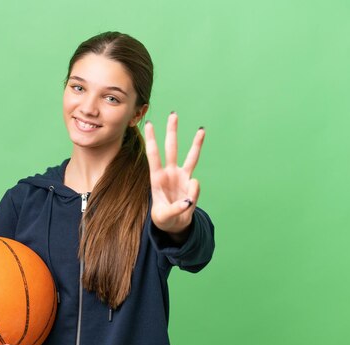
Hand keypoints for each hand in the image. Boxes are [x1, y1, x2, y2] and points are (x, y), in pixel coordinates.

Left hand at [144, 112, 204, 238]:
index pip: (153, 155)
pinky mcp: (191, 184)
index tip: (148, 124)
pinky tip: (186, 204)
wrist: (174, 225)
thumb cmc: (163, 219)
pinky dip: (193, 194)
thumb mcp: (163, 218)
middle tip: (173, 114)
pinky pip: (196, 185)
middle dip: (172, 131)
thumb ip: (174, 210)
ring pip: (190, 157)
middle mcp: (169, 174)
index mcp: (156, 178)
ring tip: (201, 129)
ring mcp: (181, 177)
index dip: (151, 140)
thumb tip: (189, 201)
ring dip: (196, 143)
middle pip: (172, 148)